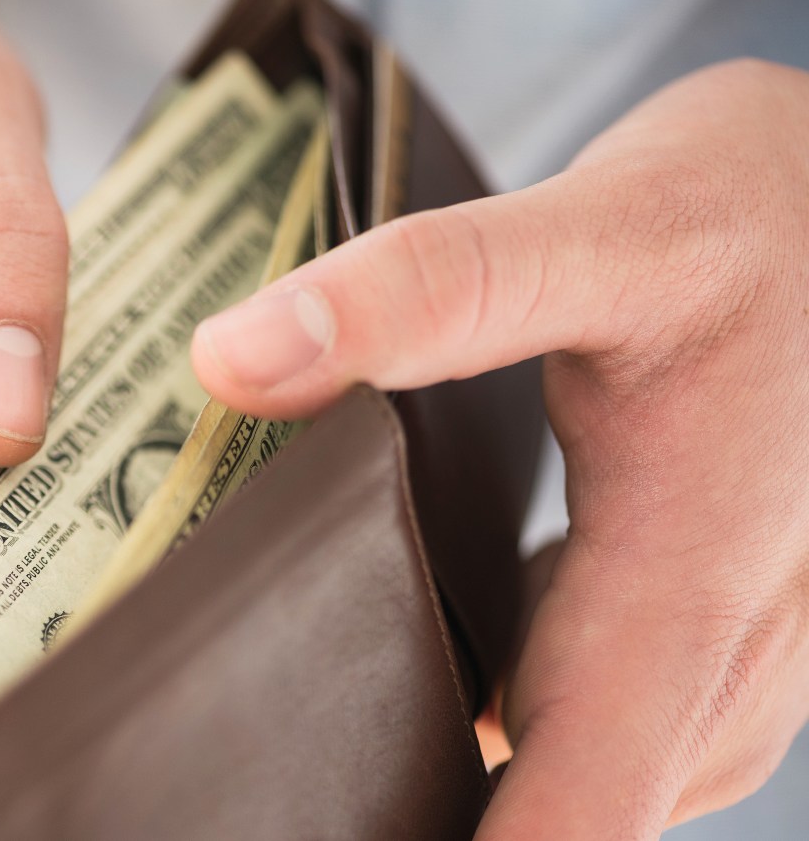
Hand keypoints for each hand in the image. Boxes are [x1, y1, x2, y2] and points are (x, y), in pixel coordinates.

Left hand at [193, 58, 808, 835]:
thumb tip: (231, 361)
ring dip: (497, 787)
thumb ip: (424, 293)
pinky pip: (631, 714)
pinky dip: (542, 722)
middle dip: (449, 822)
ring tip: (347, 764)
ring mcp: (742, 635)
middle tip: (294, 794)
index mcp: (689, 583)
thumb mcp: (598, 229)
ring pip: (611, 772)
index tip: (335, 839)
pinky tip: (451, 677)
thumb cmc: (755, 207)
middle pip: (579, 808)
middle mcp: (734, 644)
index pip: (575, 807)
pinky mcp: (722, 605)